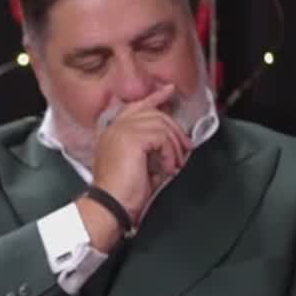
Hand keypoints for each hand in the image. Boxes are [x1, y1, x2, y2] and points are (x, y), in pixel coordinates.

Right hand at [90, 84, 192, 223]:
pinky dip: (170, 153)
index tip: (168, 91)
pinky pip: (162, 137)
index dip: (154, 98)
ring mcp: (121, 130)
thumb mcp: (139, 165)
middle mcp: (114, 127)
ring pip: (161, 124)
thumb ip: (151, 148)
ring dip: (173, 146)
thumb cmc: (121, 192)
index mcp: (112, 132)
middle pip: (154, 113)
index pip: (135, 106)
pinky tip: (167, 167)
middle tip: (184, 147)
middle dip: (174, 130)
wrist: (111, 204)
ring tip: (173, 164)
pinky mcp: (131, 138)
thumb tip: (172, 143)